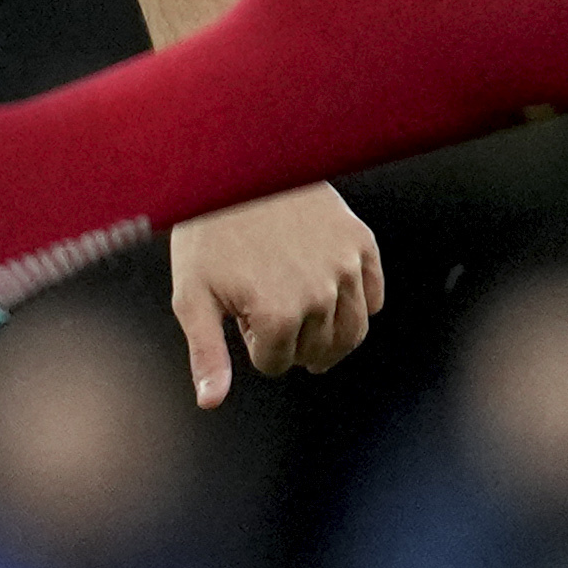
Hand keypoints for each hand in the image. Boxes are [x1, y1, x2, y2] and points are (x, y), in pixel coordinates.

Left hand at [165, 184, 381, 405]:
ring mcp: (345, 267)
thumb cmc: (207, 229)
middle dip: (289, 342)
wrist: (237, 164)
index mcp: (278, 314)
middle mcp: (321, 295)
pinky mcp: (360, 242)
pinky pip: (373, 295)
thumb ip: (207, 353)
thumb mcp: (193, 294)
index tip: (241, 319)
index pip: (276, 363)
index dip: (255, 347)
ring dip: (329, 338)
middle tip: (267, 314)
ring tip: (308, 330)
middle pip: (315, 351)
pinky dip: (360, 307)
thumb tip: (211, 402)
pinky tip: (335, 300)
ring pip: (352, 332)